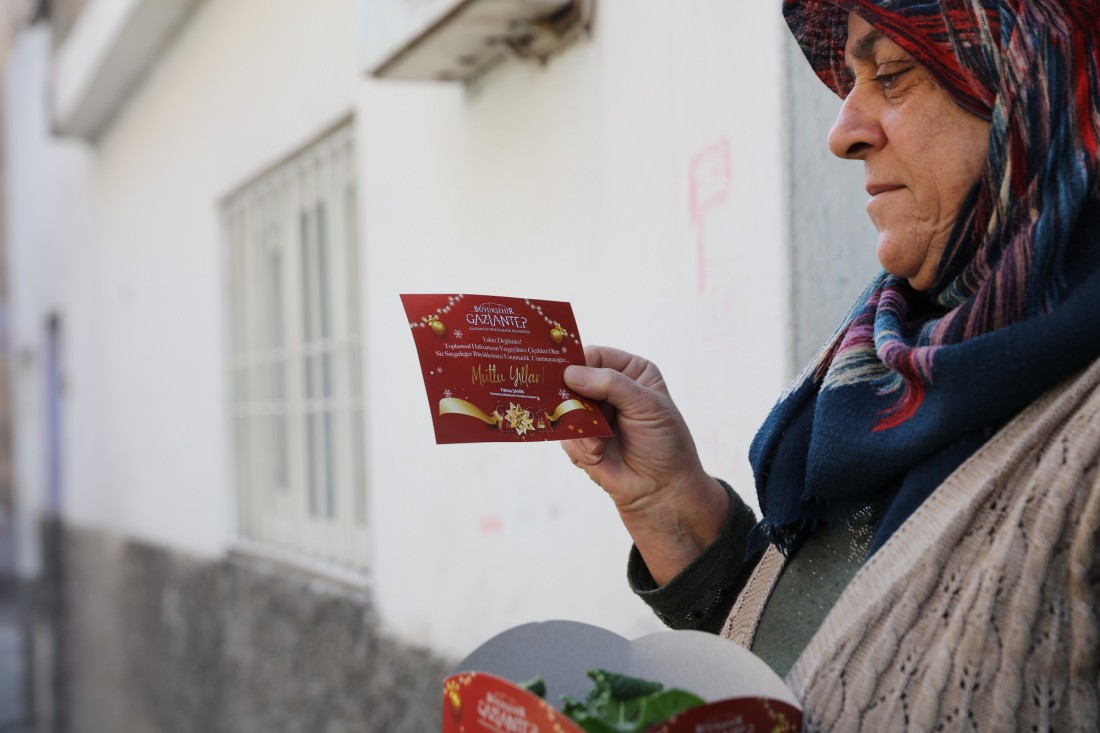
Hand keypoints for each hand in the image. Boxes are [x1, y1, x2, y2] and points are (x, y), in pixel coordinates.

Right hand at [562, 346, 728, 584]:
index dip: (576, 361)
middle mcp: (608, 390)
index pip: (594, 356)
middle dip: (568, 396)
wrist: (662, 491)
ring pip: (564, 409)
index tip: (562, 371)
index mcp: (629, 372)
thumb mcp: (646, 406)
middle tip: (565, 405)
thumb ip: (611, 385)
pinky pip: (565, 436)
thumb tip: (571, 373)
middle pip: (572, 380)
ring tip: (599, 442)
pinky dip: (579, 447)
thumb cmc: (665, 443)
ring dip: (578, 427)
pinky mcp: (582, 440)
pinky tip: (598, 455)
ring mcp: (593, 415)